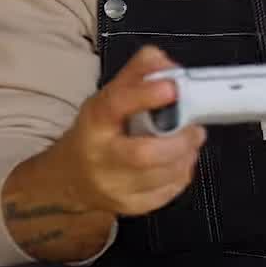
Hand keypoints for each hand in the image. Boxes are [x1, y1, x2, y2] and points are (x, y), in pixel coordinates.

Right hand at [47, 46, 205, 216]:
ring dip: (185, 156)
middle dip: (178, 140)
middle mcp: (100, 158)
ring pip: (160, 176)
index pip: (115, 105)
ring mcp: (113, 187)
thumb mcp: (109, 98)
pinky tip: (179, 161)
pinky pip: (166, 192)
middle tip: (195, 128)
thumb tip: (162, 60)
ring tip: (190, 141)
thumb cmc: (97, 133)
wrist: (70, 179)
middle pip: (143, 154)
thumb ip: (137, 74)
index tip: (172, 87)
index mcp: (94, 122)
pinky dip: (181, 174)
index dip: (145, 95)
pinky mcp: (129, 207)